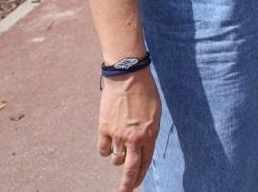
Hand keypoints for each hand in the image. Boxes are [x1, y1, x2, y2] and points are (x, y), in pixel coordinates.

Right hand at [98, 67, 159, 191]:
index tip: (137, 184)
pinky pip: (103, 150)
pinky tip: (108, 145)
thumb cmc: (145, 92)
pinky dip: (105, 150)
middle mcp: (135, 139)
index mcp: (150, 134)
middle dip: (127, 184)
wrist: (128, 77)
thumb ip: (149, 131)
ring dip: (117, 158)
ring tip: (119, 150)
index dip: (141, 175)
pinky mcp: (104, 129)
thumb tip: (143, 146)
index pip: (146, 162)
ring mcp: (118, 135)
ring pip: (115, 158)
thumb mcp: (155, 113)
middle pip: (130, 169)